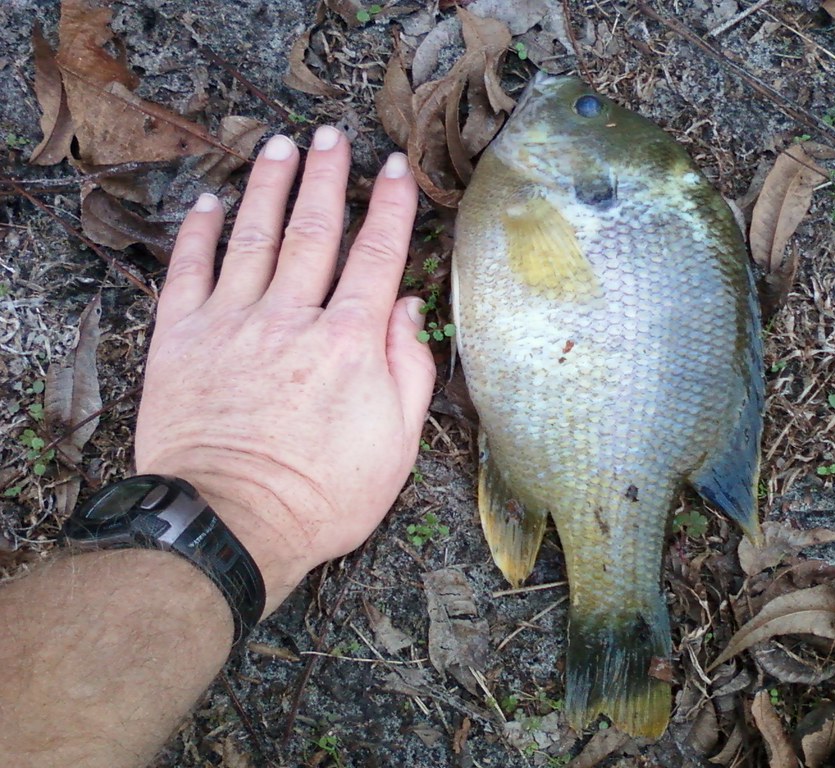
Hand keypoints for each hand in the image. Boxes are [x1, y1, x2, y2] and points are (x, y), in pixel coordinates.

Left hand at [135, 127, 435, 613]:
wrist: (233, 524)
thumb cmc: (324, 494)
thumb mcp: (397, 443)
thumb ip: (407, 367)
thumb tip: (406, 307)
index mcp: (350, 341)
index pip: (376, 255)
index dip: (390, 206)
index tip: (395, 167)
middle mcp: (292, 318)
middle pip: (315, 231)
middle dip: (328, 177)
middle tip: (333, 137)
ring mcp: (233, 323)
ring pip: (255, 237)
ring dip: (270, 187)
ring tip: (280, 146)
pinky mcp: (183, 339)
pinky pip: (190, 270)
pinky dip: (199, 232)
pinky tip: (209, 202)